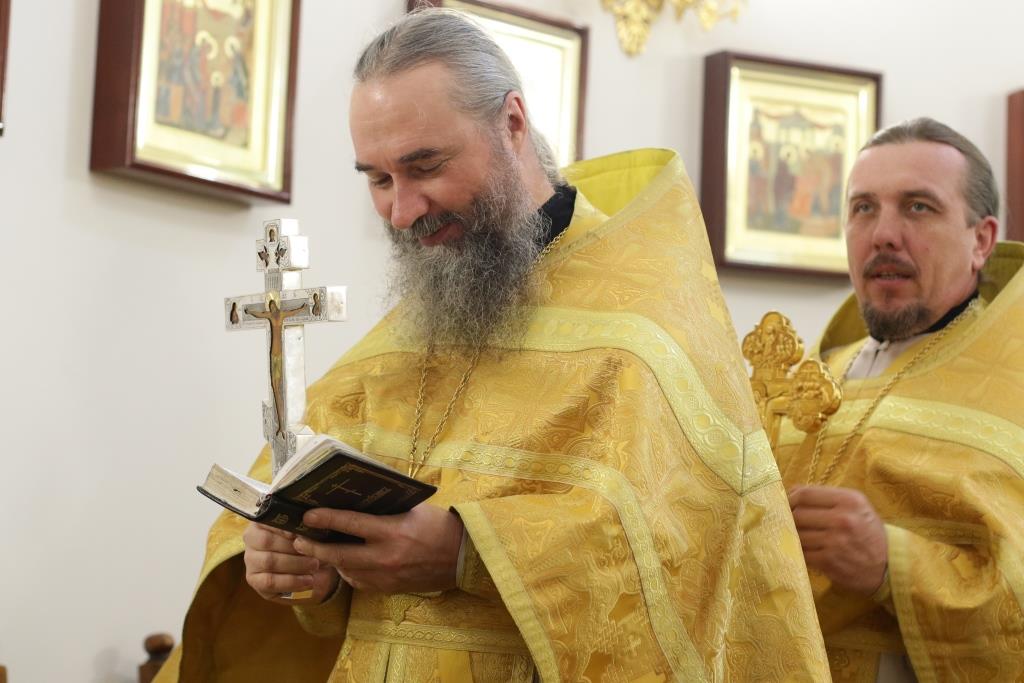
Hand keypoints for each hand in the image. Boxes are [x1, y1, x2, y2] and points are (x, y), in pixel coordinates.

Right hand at [242, 523, 339, 603]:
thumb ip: (305, 530)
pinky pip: (270, 581)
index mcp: (263, 521)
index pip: (268, 520)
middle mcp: (252, 538)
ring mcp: (251, 560)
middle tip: (315, 553)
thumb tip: (305, 531)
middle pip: (267, 541)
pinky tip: (307, 580)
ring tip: (314, 566)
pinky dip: (291, 581)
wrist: (310, 571)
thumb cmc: (308, 547)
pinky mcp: (254, 579)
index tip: (301, 534)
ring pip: (269, 561)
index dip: (284, 527)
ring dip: (295, 564)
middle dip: (294, 548)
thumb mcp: (309, 535)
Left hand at [293, 503, 463, 593]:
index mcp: (392, 531)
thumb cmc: (438, 526)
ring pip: (346, 571)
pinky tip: (347, 562)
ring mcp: (386, 577)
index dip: (325, 519)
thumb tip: (354, 504)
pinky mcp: (389, 589)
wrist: (463, 557)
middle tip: (299, 541)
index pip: (350, 524)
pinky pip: (360, 582)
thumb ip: (383, 510)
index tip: (306, 516)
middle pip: (339, 555)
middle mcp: (385, 557)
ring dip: (331, 560)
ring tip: (319, 550)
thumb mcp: (411, 510)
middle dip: (315, 548)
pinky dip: (350, 571)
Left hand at [788, 485, 887, 595]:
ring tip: (795, 536)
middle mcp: (842, 518)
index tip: (785, 504)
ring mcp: (834, 541)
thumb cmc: (868, 532)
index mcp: (849, 500)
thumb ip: (827, 497)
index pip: (805, 494)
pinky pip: (801, 552)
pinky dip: (798, 551)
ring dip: (792, 536)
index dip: (789, 499)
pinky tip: (803, 550)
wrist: (889, 565)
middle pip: (797, 514)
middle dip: (789, 518)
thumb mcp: (856, 507)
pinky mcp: (828, 561)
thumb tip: (791, 492)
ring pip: (797, 534)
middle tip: (787, 522)